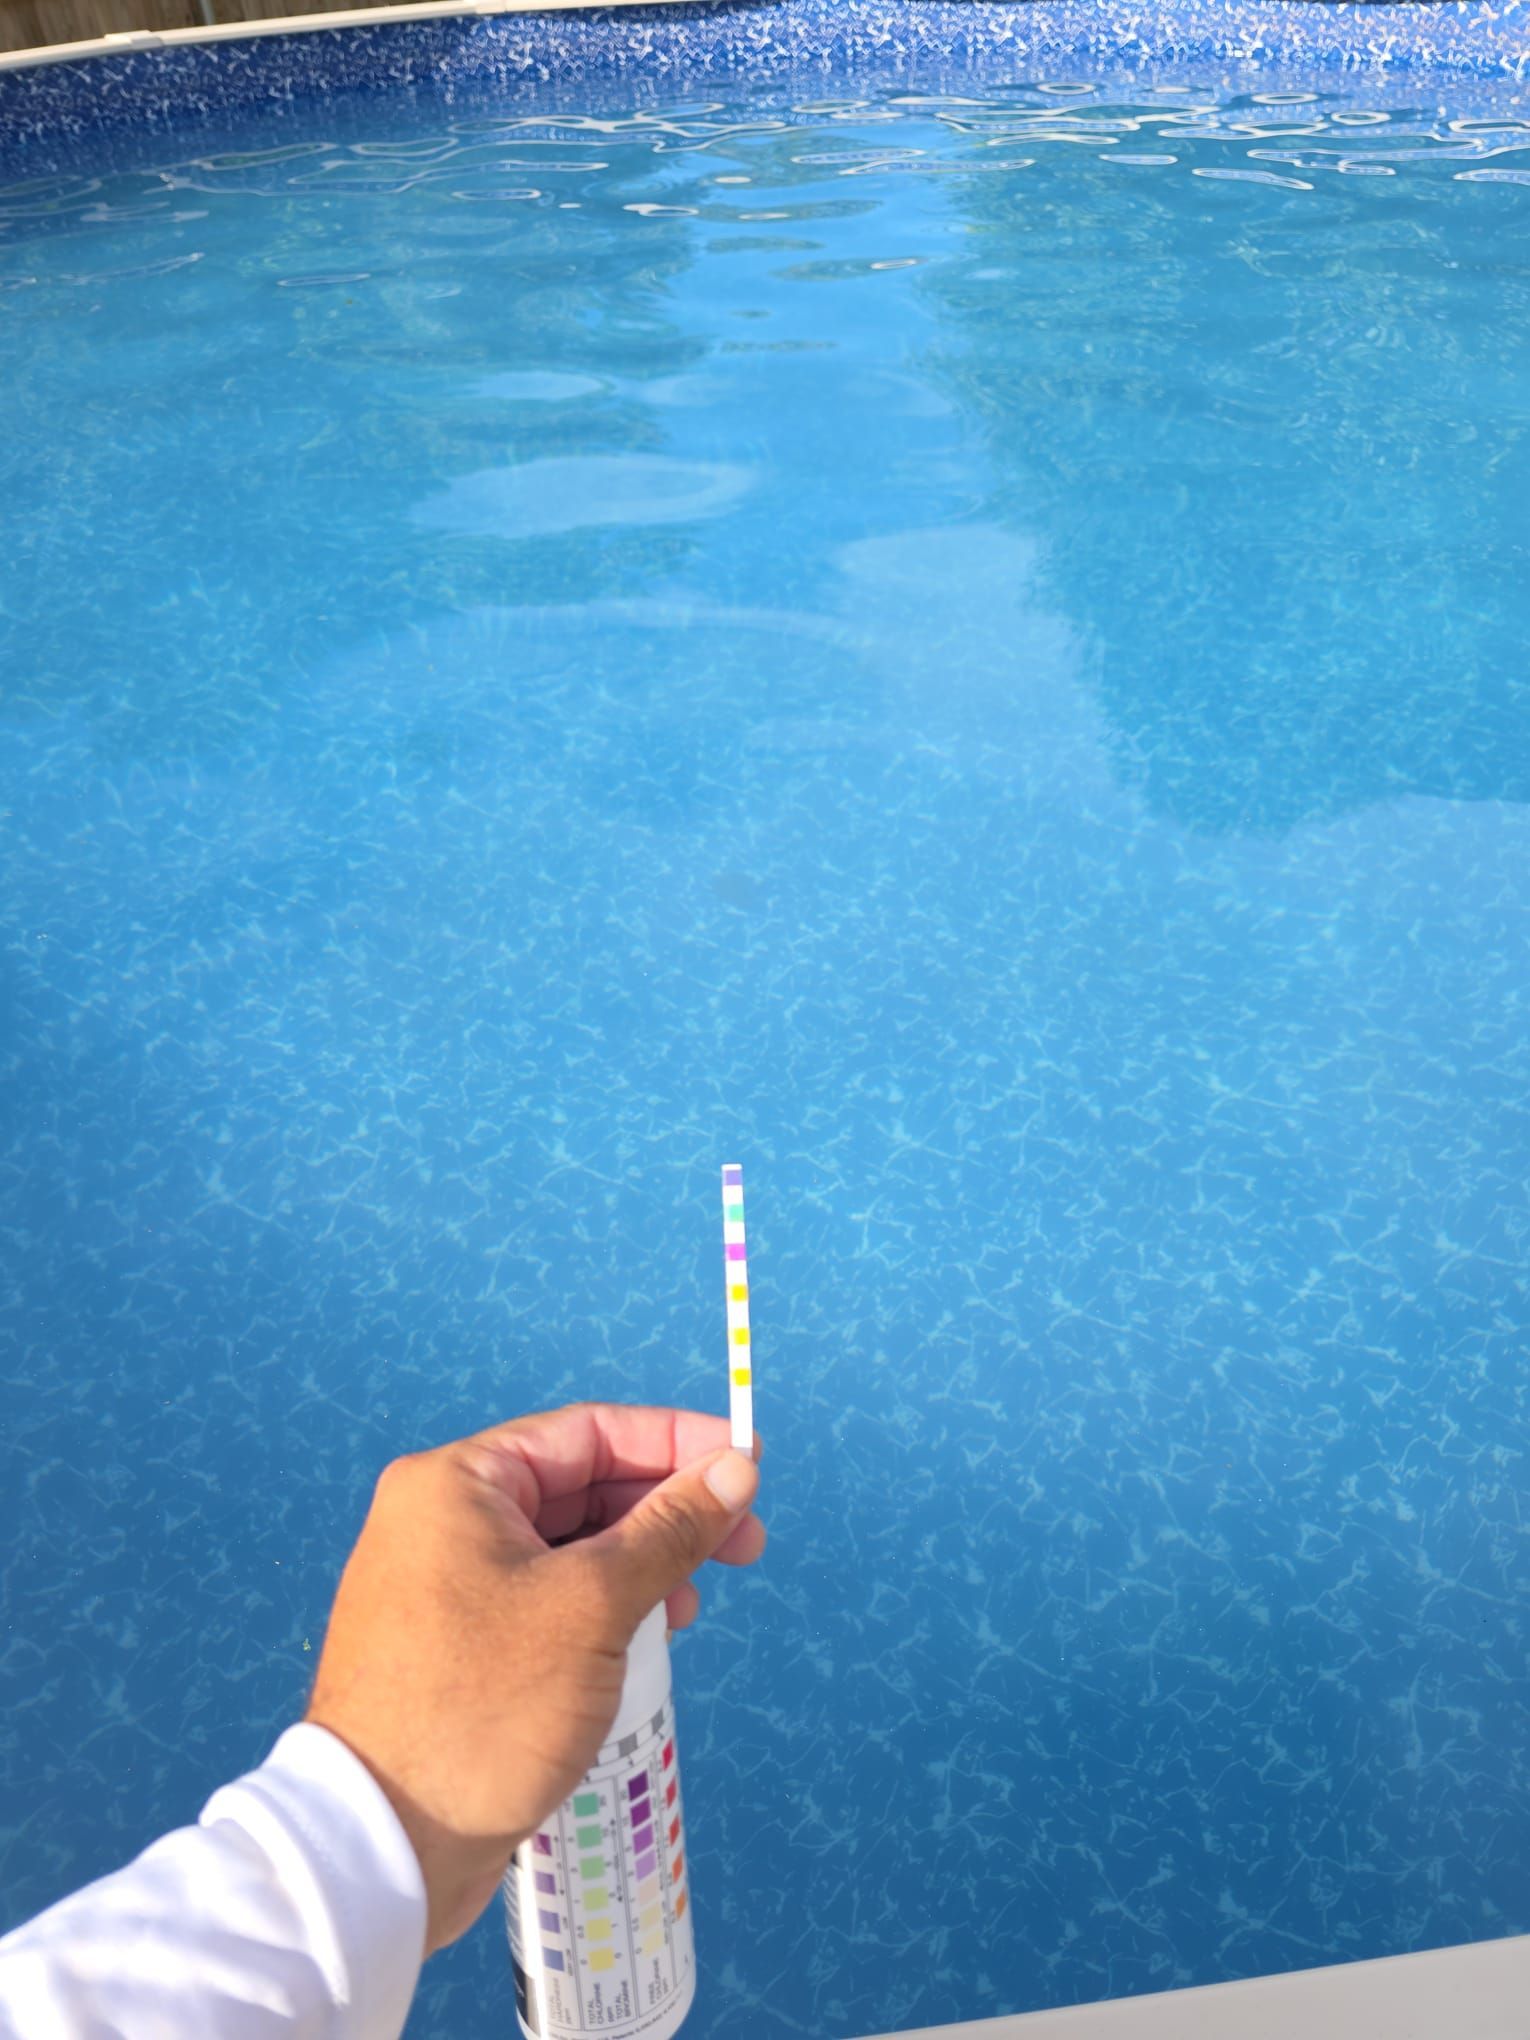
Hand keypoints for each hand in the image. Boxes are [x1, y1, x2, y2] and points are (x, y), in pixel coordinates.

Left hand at [305, 1403, 763, 1953]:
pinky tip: (643, 1643)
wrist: (383, 1846)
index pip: (588, 1432)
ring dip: (639, 1569)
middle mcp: (442, 1521)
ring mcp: (444, 1587)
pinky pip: (545, 1602)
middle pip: (580, 1488)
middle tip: (744, 1545)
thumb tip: (735, 1470)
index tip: (748, 1463)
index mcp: (457, 1484)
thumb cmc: (484, 1706)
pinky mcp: (455, 1648)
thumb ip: (670, 1530)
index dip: (677, 1442)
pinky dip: (601, 1613)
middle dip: (666, 1514)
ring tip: (689, 1609)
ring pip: (568, 1550)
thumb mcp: (593, 1605)